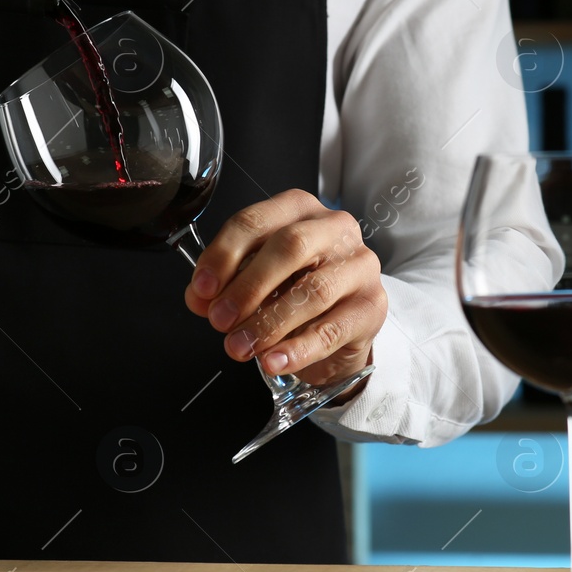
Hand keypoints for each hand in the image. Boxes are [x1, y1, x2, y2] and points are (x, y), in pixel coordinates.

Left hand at [185, 189, 386, 388]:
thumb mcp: (255, 281)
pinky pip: (332, 329)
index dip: (224, 255)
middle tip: (219, 319)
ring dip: (268, 323)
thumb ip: (225, 285)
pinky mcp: (372, 306)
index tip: (202, 289)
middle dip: (248, 286)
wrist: (340, 327)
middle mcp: (334, 229)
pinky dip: (297, 349)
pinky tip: (273, 361)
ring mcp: (359, 266)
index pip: (256, 222)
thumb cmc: (295, 290)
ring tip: (239, 346)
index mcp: (299, 210)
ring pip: (313, 290)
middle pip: (290, 247)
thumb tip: (199, 299)